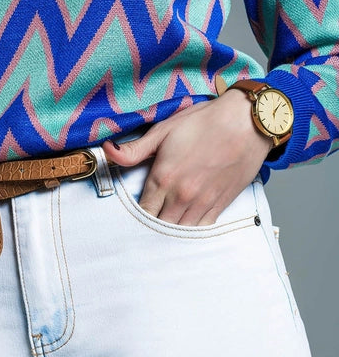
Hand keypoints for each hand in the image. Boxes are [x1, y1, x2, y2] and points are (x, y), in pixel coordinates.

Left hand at [102, 89, 273, 225]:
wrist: (247, 122)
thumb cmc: (206, 122)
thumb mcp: (164, 130)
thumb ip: (135, 149)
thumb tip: (108, 152)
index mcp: (164, 178)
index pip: (142, 211)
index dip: (136, 217)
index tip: (132, 216)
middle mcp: (182, 196)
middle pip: (159, 227)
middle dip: (150, 228)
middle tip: (145, 228)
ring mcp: (202, 203)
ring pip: (179, 232)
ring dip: (170, 233)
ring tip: (162, 232)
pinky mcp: (220, 205)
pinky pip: (201, 229)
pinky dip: (191, 233)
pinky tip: (185, 230)